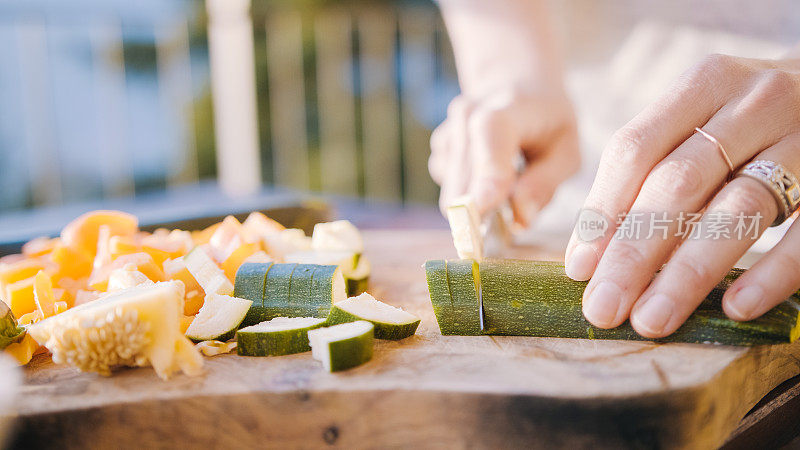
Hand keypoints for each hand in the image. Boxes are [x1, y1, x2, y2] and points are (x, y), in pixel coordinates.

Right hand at [429, 89, 579, 224]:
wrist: (516, 88)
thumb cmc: (547, 124)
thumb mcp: (567, 151)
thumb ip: (545, 184)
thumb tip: (519, 218)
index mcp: (508, 107)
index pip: (490, 134)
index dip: (485, 173)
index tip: (484, 207)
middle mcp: (468, 114)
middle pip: (465, 178)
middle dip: (487, 210)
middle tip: (518, 212)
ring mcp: (449, 130)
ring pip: (455, 192)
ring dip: (481, 202)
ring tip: (509, 181)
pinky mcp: (438, 149)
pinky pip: (450, 189)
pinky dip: (471, 194)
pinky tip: (491, 175)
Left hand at [565, 54, 799, 337]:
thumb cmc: (752, 122)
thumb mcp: (702, 124)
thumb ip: (649, 174)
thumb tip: (587, 257)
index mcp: (704, 85)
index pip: (636, 149)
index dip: (602, 212)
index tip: (579, 270)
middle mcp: (754, 103)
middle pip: (678, 184)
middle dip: (633, 253)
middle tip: (602, 309)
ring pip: (738, 210)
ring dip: (687, 272)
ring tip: (651, 319)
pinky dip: (772, 271)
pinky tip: (735, 308)